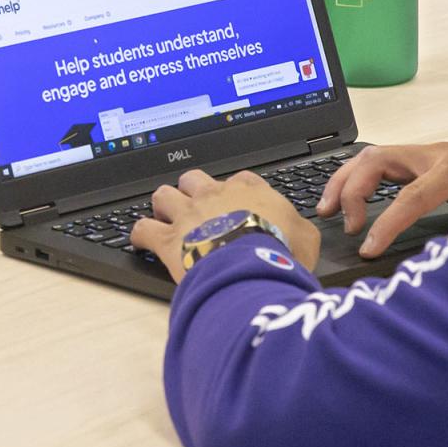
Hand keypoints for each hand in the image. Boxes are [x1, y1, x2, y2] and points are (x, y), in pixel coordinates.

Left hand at [130, 169, 321, 283]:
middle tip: (196, 207)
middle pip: (194, 178)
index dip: (235, 192)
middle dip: (192, 190)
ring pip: (163, 195)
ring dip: (163, 206)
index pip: (239, 179)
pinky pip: (142, 229)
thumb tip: (301, 233)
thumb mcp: (307, 238)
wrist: (251, 268)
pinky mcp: (167, 239)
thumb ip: (299, 229)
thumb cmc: (282, 252)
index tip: (237, 203)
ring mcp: (187, 215)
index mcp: (248, 191)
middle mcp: (213, 196)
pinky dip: (140, 235)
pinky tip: (143, 242)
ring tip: (166, 218)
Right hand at [316, 142, 447, 257]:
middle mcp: (438, 154)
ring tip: (326, 211)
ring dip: (345, 181)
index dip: (386, 224)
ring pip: (372, 156)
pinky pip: (381, 163)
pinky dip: (357, 179)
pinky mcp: (424, 159)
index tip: (368, 250)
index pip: (411, 196)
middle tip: (343, 226)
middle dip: (351, 191)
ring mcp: (429, 153)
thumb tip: (443, 266)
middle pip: (377, 161)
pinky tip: (348, 201)